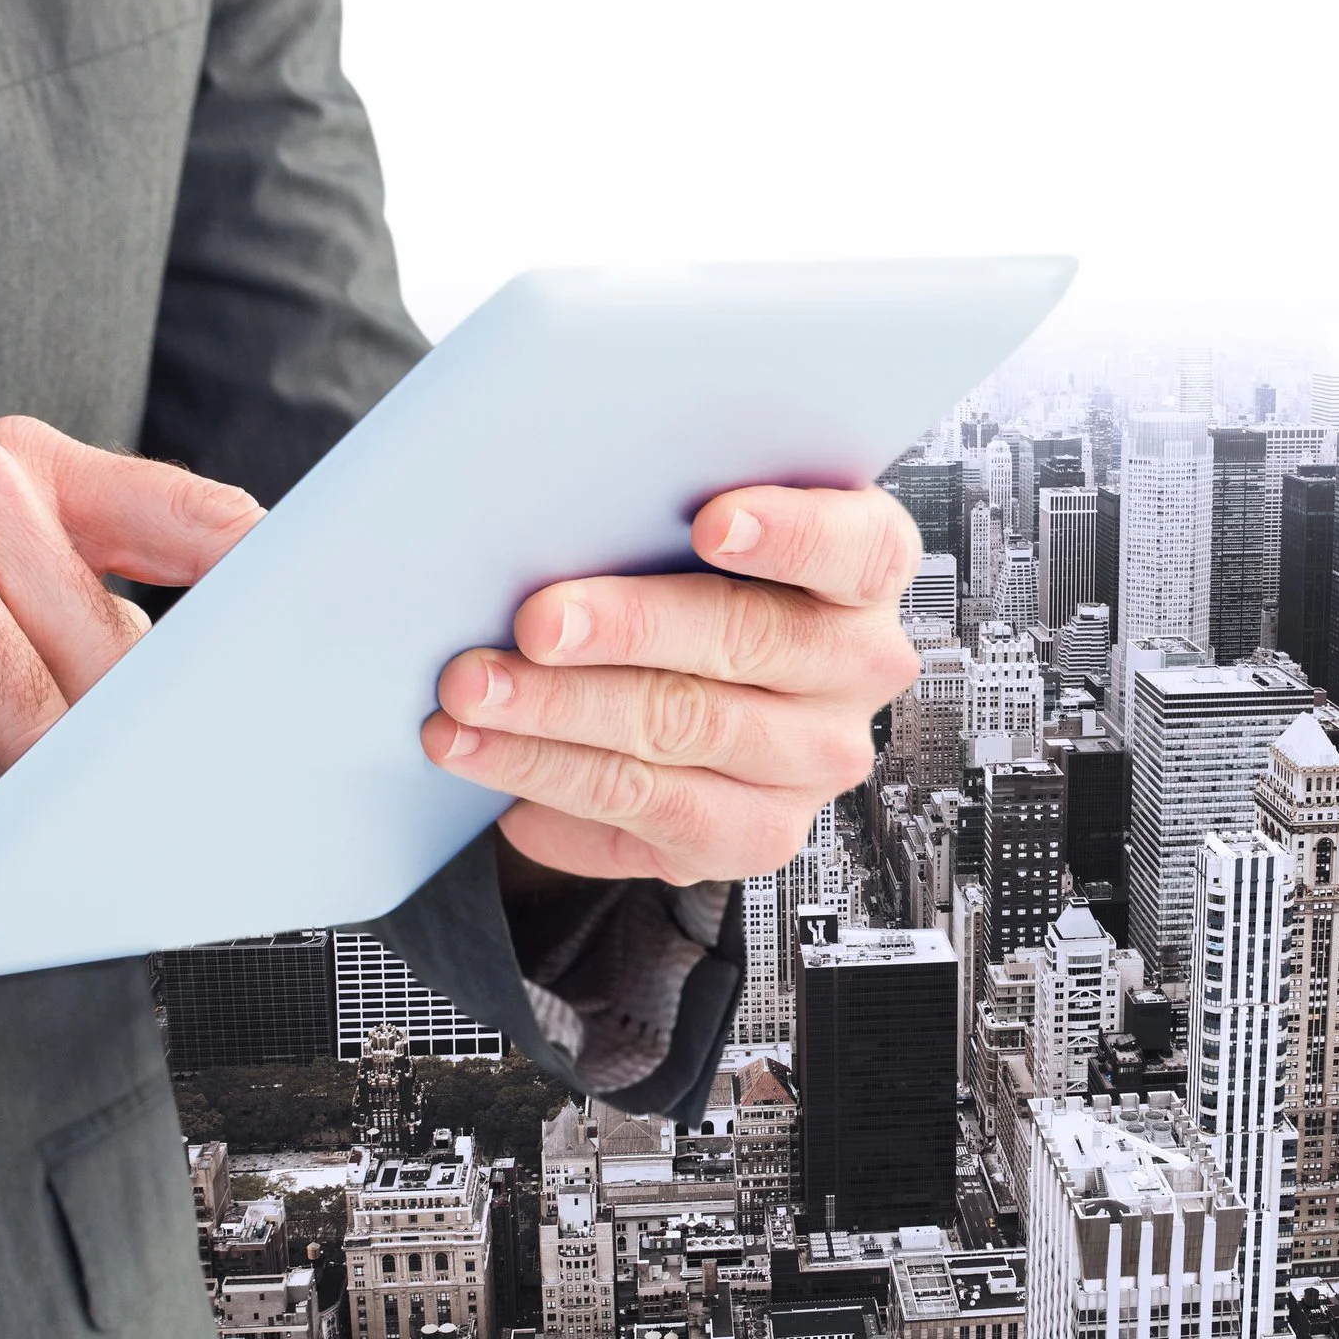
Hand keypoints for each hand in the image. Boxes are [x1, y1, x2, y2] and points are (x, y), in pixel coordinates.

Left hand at [422, 485, 923, 883]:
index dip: (789, 535)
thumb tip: (553, 506)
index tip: (709, 522)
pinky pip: (652, 821)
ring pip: (683, 739)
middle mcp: (857, 668)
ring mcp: (814, 763)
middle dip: (625, 632)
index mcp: (865, 569)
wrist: (706, 677)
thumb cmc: (690, 569)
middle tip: (533, 625)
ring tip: (473, 699)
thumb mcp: (696, 519)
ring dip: (560, 721)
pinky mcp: (759, 835)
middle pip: (748, 643)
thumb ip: (661, 503)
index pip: (856, 549)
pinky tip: (495, 771)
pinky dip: (559, 793)